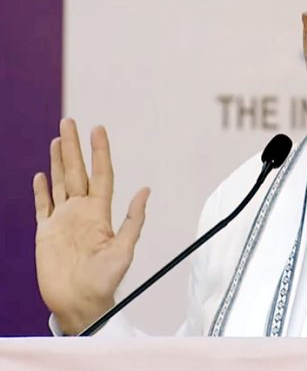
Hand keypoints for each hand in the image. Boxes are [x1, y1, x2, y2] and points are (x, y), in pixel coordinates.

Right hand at [32, 118, 148, 334]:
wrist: (80, 304)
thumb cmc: (105, 281)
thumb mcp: (124, 249)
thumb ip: (133, 219)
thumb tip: (145, 190)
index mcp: (99, 212)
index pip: (100, 174)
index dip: (99, 151)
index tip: (97, 129)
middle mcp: (81, 211)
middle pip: (75, 171)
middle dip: (72, 147)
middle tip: (69, 122)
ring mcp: (62, 220)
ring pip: (59, 183)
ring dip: (57, 162)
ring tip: (57, 140)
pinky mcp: (46, 233)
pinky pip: (43, 206)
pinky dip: (41, 191)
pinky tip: (40, 175)